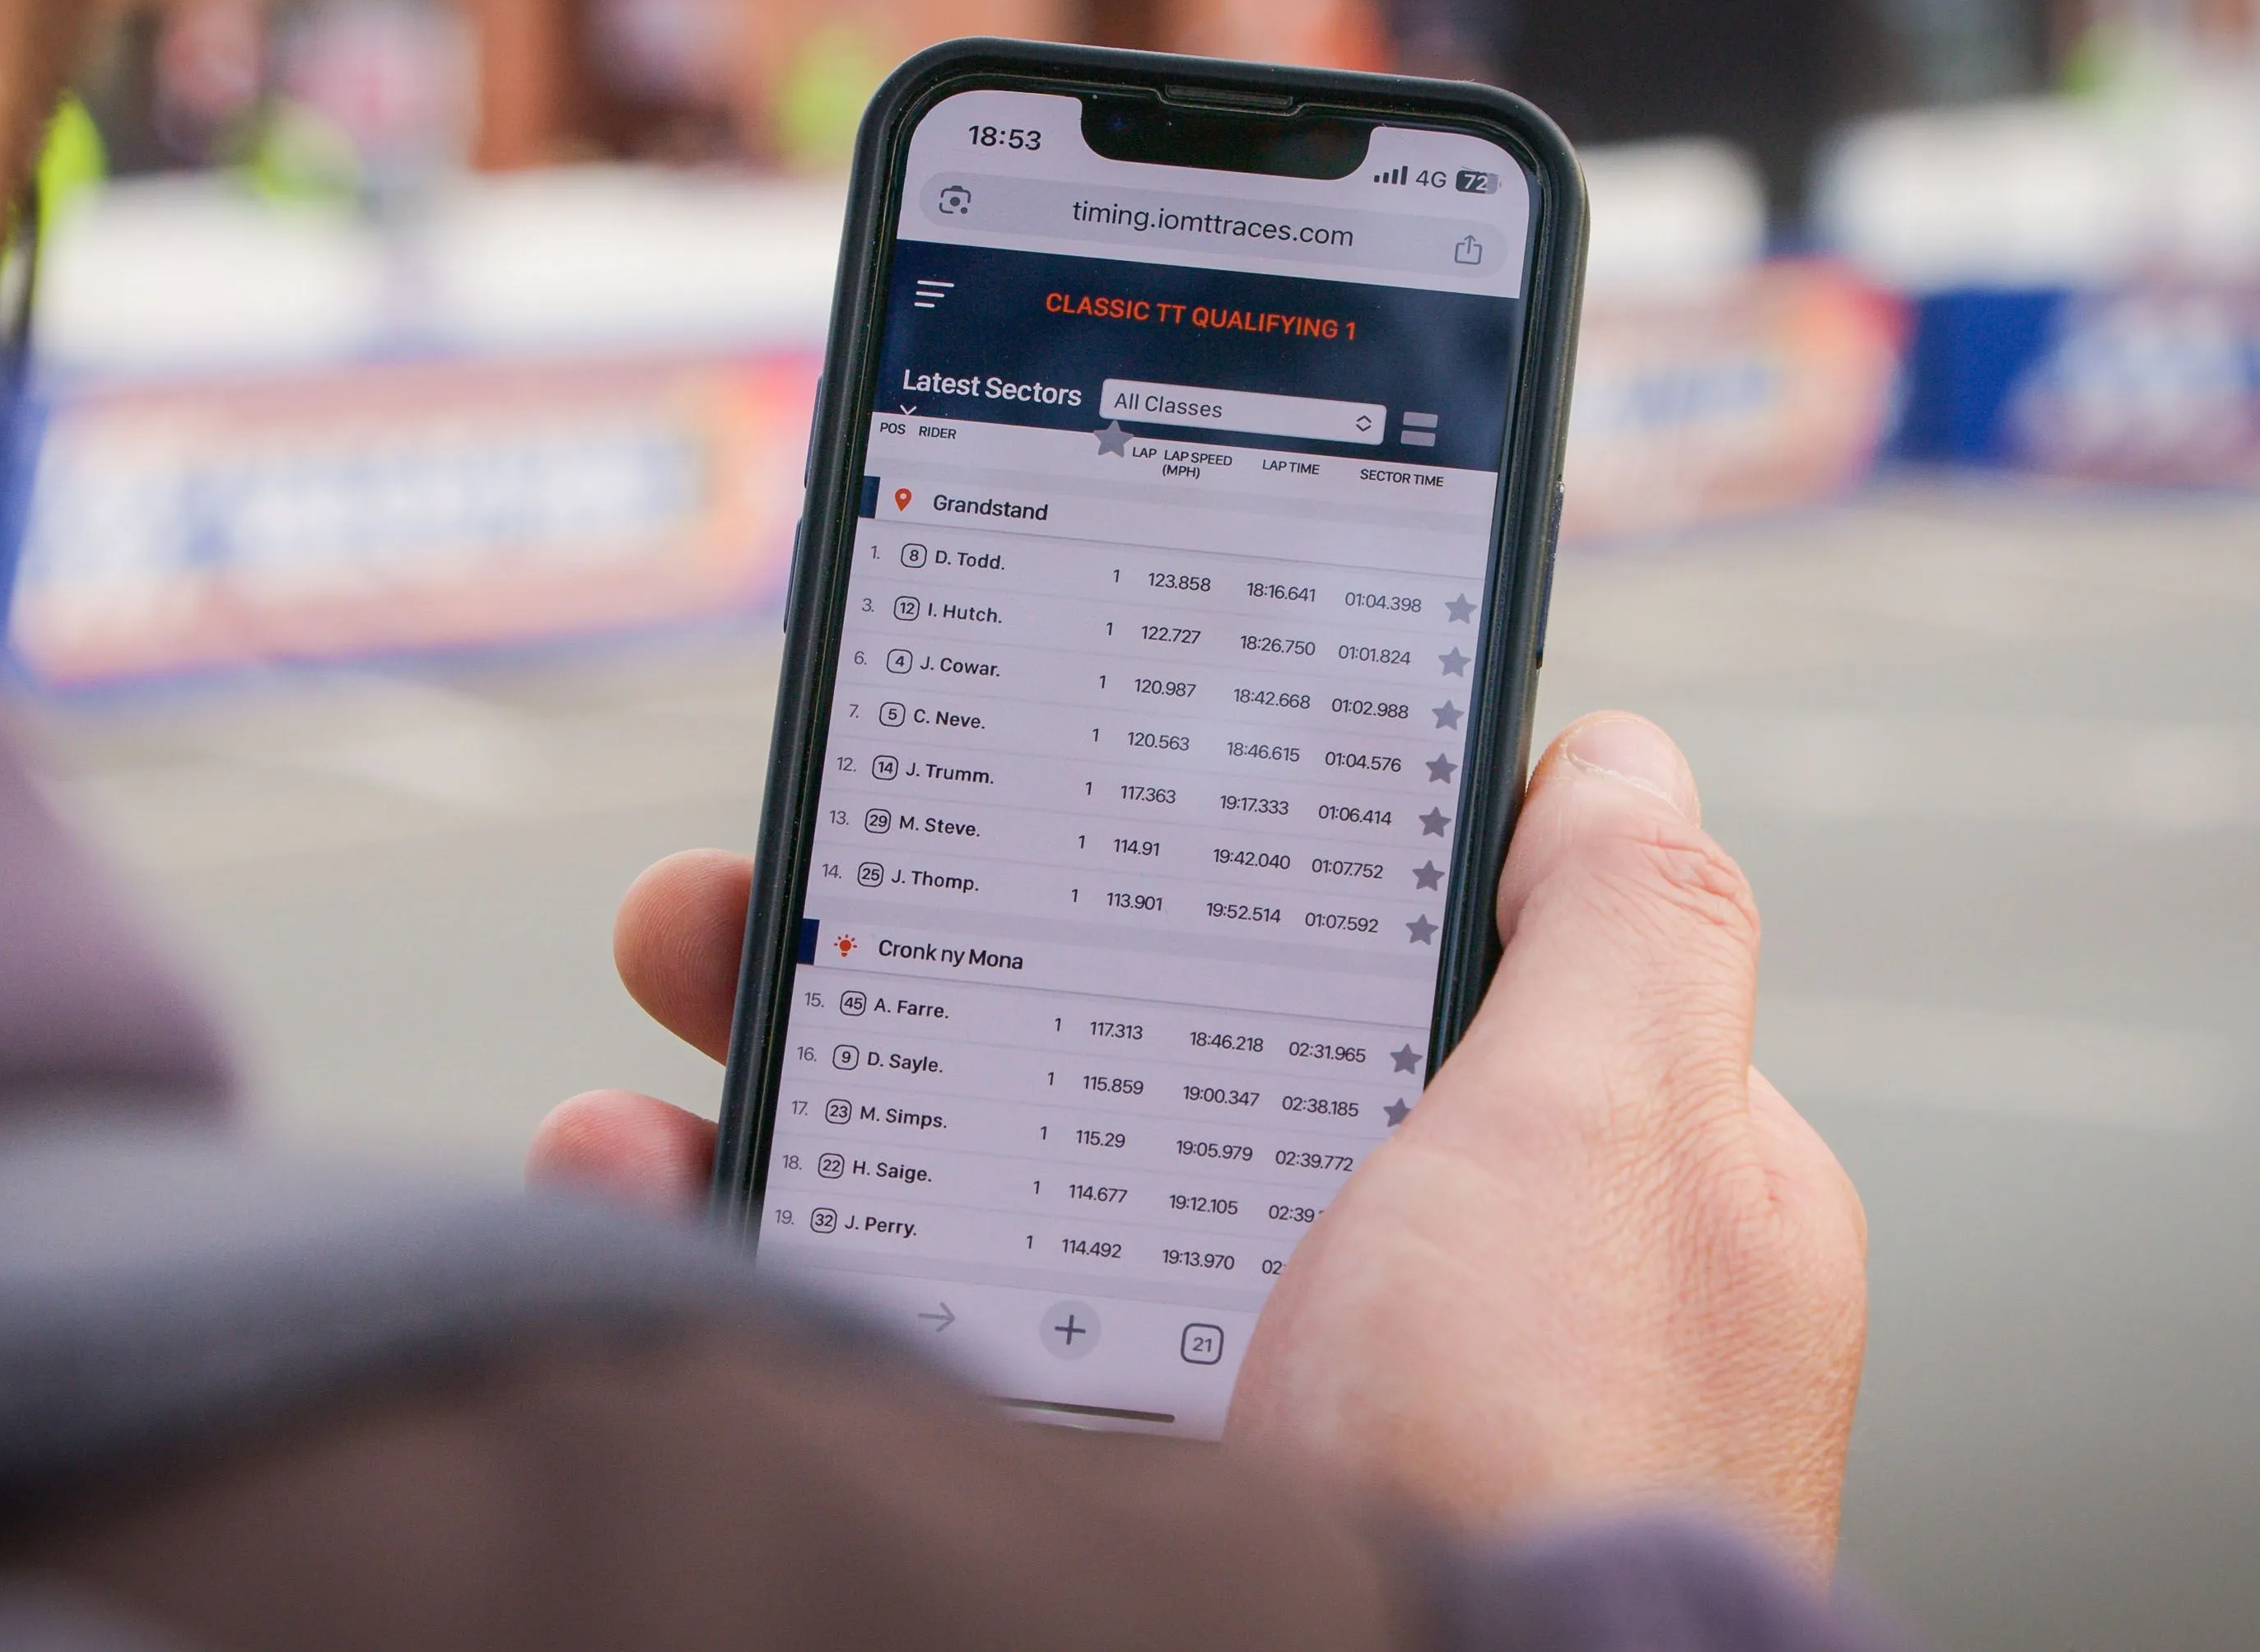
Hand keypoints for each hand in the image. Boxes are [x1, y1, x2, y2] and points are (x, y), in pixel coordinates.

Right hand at [530, 715, 1865, 1569]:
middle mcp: (1354, 1282)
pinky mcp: (1091, 1495)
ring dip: (774, 1120)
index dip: (1153, 861)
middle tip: (718, 914)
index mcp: (1513, 1180)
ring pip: (955, 1208)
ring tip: (630, 1111)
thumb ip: (1629, 932)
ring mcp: (1209, 1401)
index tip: (1000, 789)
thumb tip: (1610, 762)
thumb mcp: (1624, 1138)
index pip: (1316, 957)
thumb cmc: (1555, 1456)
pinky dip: (750, 1269)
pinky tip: (642, 1204)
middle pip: (1089, 1058)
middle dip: (893, 965)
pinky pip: (889, 1355)